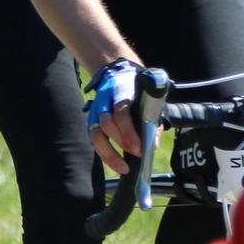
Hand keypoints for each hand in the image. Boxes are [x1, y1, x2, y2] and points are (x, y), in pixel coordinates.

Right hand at [85, 58, 144, 173]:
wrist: (116, 76)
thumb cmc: (136, 93)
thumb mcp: (148, 102)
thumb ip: (152, 122)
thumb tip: (152, 145)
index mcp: (121, 94)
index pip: (122, 113)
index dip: (129, 132)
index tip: (140, 148)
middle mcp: (104, 103)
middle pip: (107, 125)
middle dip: (123, 142)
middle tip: (137, 154)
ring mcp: (95, 113)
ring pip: (96, 135)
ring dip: (110, 153)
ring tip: (124, 167)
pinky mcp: (91, 123)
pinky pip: (94, 142)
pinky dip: (105, 155)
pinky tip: (116, 164)